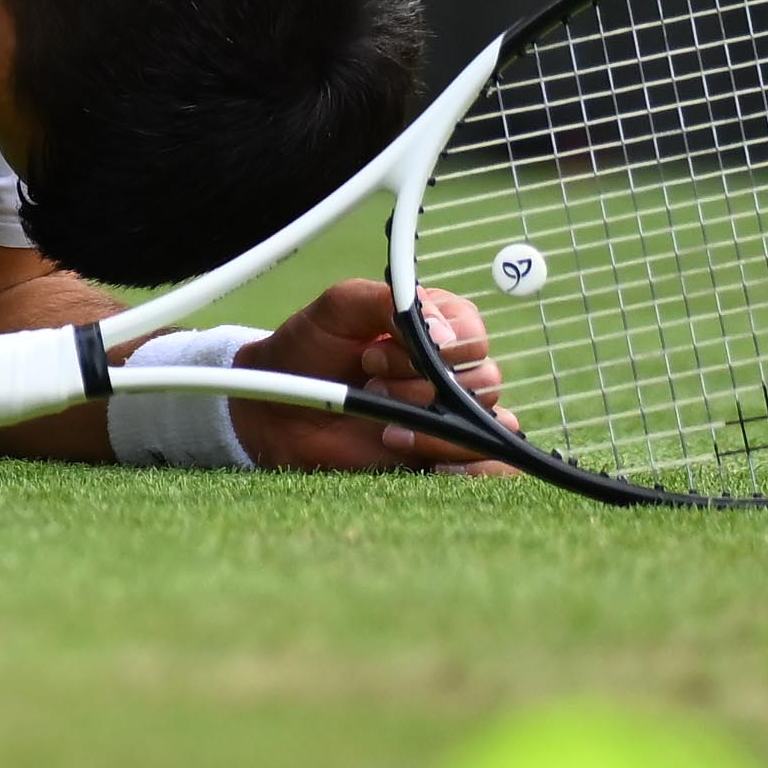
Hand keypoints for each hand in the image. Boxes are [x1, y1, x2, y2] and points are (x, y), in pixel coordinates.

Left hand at [231, 278, 519, 471]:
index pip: (473, 332)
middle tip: (372, 382)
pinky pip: (493, 466)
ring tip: (386, 427)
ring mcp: (448, 414)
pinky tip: (427, 459)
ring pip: (490, 422)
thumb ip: (386, 301)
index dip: (441, 345)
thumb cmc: (307, 349)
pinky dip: (474, 465)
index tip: (383, 348)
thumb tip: (443, 333)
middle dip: (425, 385)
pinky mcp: (442, 454)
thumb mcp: (339, 307)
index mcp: (436, 327)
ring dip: (436, 427)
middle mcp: (449, 370)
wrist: (274, 409)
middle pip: (484, 378)